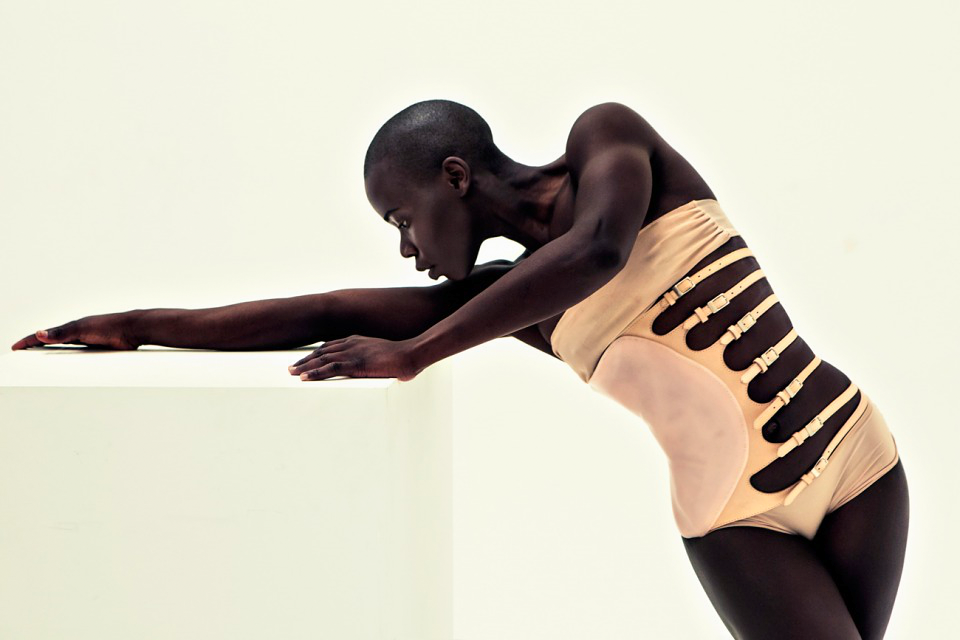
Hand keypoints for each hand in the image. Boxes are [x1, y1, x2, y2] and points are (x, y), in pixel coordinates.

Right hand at [10, 312, 141, 350]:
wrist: (132, 330)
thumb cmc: (109, 326)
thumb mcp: (81, 329)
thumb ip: (60, 333)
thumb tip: (38, 333)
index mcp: (70, 328)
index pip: (44, 335)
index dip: (28, 341)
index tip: (15, 347)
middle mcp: (77, 334)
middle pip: (52, 343)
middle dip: (38, 347)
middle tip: (23, 354)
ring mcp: (87, 342)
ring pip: (65, 350)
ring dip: (53, 355)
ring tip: (41, 362)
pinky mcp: (97, 350)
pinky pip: (79, 357)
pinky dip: (70, 361)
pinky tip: (68, 367)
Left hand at [288, 335, 424, 380]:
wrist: (411, 354)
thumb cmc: (403, 357)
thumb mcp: (385, 356)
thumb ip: (379, 361)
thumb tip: (387, 370)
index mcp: (358, 340)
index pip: (331, 346)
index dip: (317, 353)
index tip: (306, 359)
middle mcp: (352, 344)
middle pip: (322, 351)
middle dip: (306, 360)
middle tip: (292, 367)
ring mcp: (353, 353)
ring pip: (322, 359)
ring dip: (305, 366)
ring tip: (292, 373)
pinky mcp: (355, 364)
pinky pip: (330, 369)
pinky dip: (315, 373)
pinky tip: (304, 378)